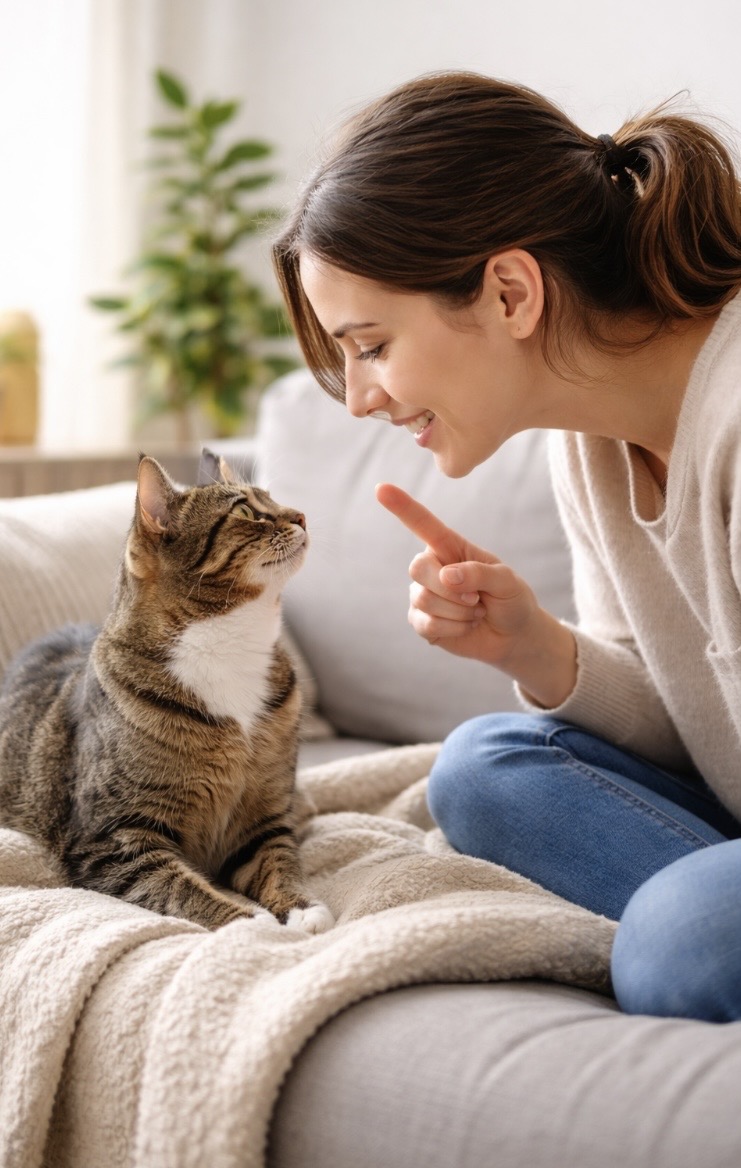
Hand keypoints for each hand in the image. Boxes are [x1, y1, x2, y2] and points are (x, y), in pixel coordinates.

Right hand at [375, 483, 576, 704]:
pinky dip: (454, 629)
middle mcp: (432, 567)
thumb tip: (446, 576)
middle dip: (450, 589)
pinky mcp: (421, 621)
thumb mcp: (506, 581)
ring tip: (476, 612)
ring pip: (424, 600)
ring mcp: (423, 594)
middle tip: (477, 599)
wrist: (512, 634)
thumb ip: (479, 573)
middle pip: (418, 568)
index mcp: (450, 547)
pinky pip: (427, 624)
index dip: (402, 507)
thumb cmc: (510, 598)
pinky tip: (466, 626)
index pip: (423, 524)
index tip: (382, 489)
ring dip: (458, 612)